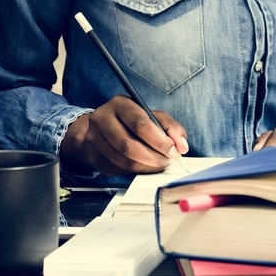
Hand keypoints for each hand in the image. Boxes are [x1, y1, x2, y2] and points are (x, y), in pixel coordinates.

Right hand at [60, 95, 188, 175]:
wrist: (102, 128)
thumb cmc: (132, 120)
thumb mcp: (153, 116)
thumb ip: (171, 128)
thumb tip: (182, 145)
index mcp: (119, 104)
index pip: (139, 123)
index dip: (158, 140)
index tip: (173, 150)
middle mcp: (102, 119)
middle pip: (129, 145)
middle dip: (153, 157)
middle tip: (168, 161)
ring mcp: (94, 139)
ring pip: (123, 160)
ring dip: (146, 167)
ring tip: (160, 165)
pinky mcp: (93, 157)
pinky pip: (117, 169)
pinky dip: (135, 171)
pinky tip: (145, 167)